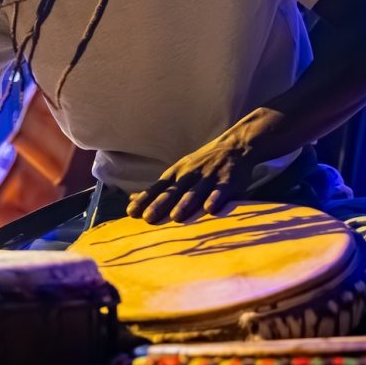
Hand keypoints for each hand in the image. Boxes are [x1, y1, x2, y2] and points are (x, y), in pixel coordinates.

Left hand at [126, 134, 255, 224]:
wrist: (234, 146)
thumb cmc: (201, 164)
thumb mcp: (177, 172)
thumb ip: (159, 188)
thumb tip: (132, 200)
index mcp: (176, 174)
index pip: (157, 188)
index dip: (145, 200)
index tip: (131, 212)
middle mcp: (189, 175)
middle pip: (173, 191)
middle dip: (160, 205)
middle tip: (148, 219)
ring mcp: (208, 177)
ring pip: (195, 192)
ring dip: (185, 203)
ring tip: (176, 217)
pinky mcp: (227, 181)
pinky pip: (220, 191)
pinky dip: (215, 198)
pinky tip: (210, 209)